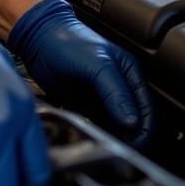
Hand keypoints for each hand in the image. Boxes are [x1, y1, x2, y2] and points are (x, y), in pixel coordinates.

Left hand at [7, 0, 151, 146]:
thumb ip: (116, 92)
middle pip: (133, 120)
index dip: (144, 129)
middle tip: (121, 147)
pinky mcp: (85, 103)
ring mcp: (102, 96)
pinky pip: (97, 123)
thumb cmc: (68, 40)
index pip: (146, 109)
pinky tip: (93, 136)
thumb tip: (132, 121)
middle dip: (131, 136)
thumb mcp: (98, 64)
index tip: (136, 143)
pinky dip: (97, 132)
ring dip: (114, 136)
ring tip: (107, 143)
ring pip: (116, 125)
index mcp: (129, 73)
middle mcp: (118, 86)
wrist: (38, 38)